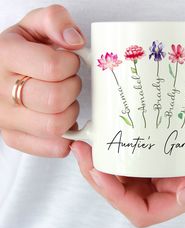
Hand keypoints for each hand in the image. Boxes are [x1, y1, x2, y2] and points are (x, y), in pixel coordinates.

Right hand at [0, 5, 84, 155]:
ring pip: (56, 125)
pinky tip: (65, 121)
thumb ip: (56, 20)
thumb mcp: (35, 25)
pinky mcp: (15, 138)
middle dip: (72, 89)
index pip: (52, 67)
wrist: (3, 72)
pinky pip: (53, 147)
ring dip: (71, 112)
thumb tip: (74, 40)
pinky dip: (67, 136)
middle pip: (55, 100)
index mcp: (5, 56)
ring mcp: (6, 119)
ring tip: (65, 101)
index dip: (71, 65)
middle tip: (69, 82)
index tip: (70, 63)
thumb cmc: (24, 51)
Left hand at [71, 102, 184, 227]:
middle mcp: (164, 185)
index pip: (142, 209)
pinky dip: (111, 152)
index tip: (100, 174)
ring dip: (99, 164)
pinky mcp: (151, 154)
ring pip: (120, 176)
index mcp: (180, 194)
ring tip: (86, 146)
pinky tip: (103, 139)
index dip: (116, 197)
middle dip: (98, 178)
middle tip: (83, 154)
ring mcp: (155, 169)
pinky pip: (126, 158)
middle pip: (122, 193)